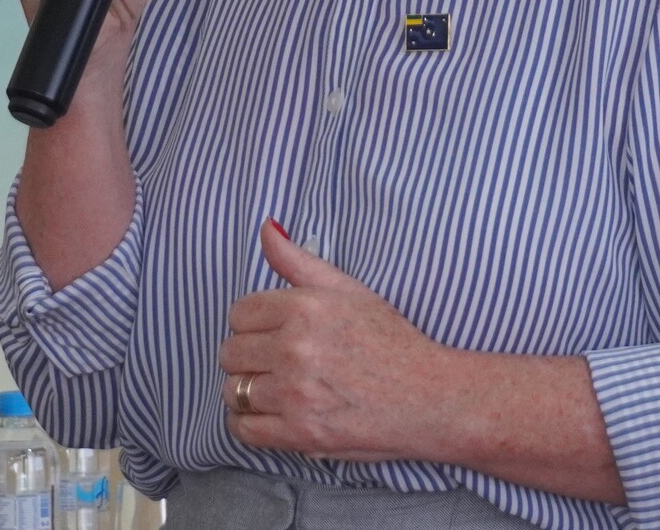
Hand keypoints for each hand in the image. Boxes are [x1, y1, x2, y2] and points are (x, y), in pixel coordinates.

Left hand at [218, 221, 451, 461]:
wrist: (428, 396)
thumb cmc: (391, 341)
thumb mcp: (349, 290)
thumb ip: (299, 260)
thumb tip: (267, 227)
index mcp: (304, 308)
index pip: (240, 313)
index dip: (252, 324)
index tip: (271, 333)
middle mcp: (295, 348)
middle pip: (231, 352)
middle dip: (248, 356)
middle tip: (275, 361)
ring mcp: (296, 393)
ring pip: (234, 390)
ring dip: (249, 390)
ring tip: (275, 388)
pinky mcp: (300, 433)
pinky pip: (243, 428)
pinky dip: (249, 423)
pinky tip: (270, 413)